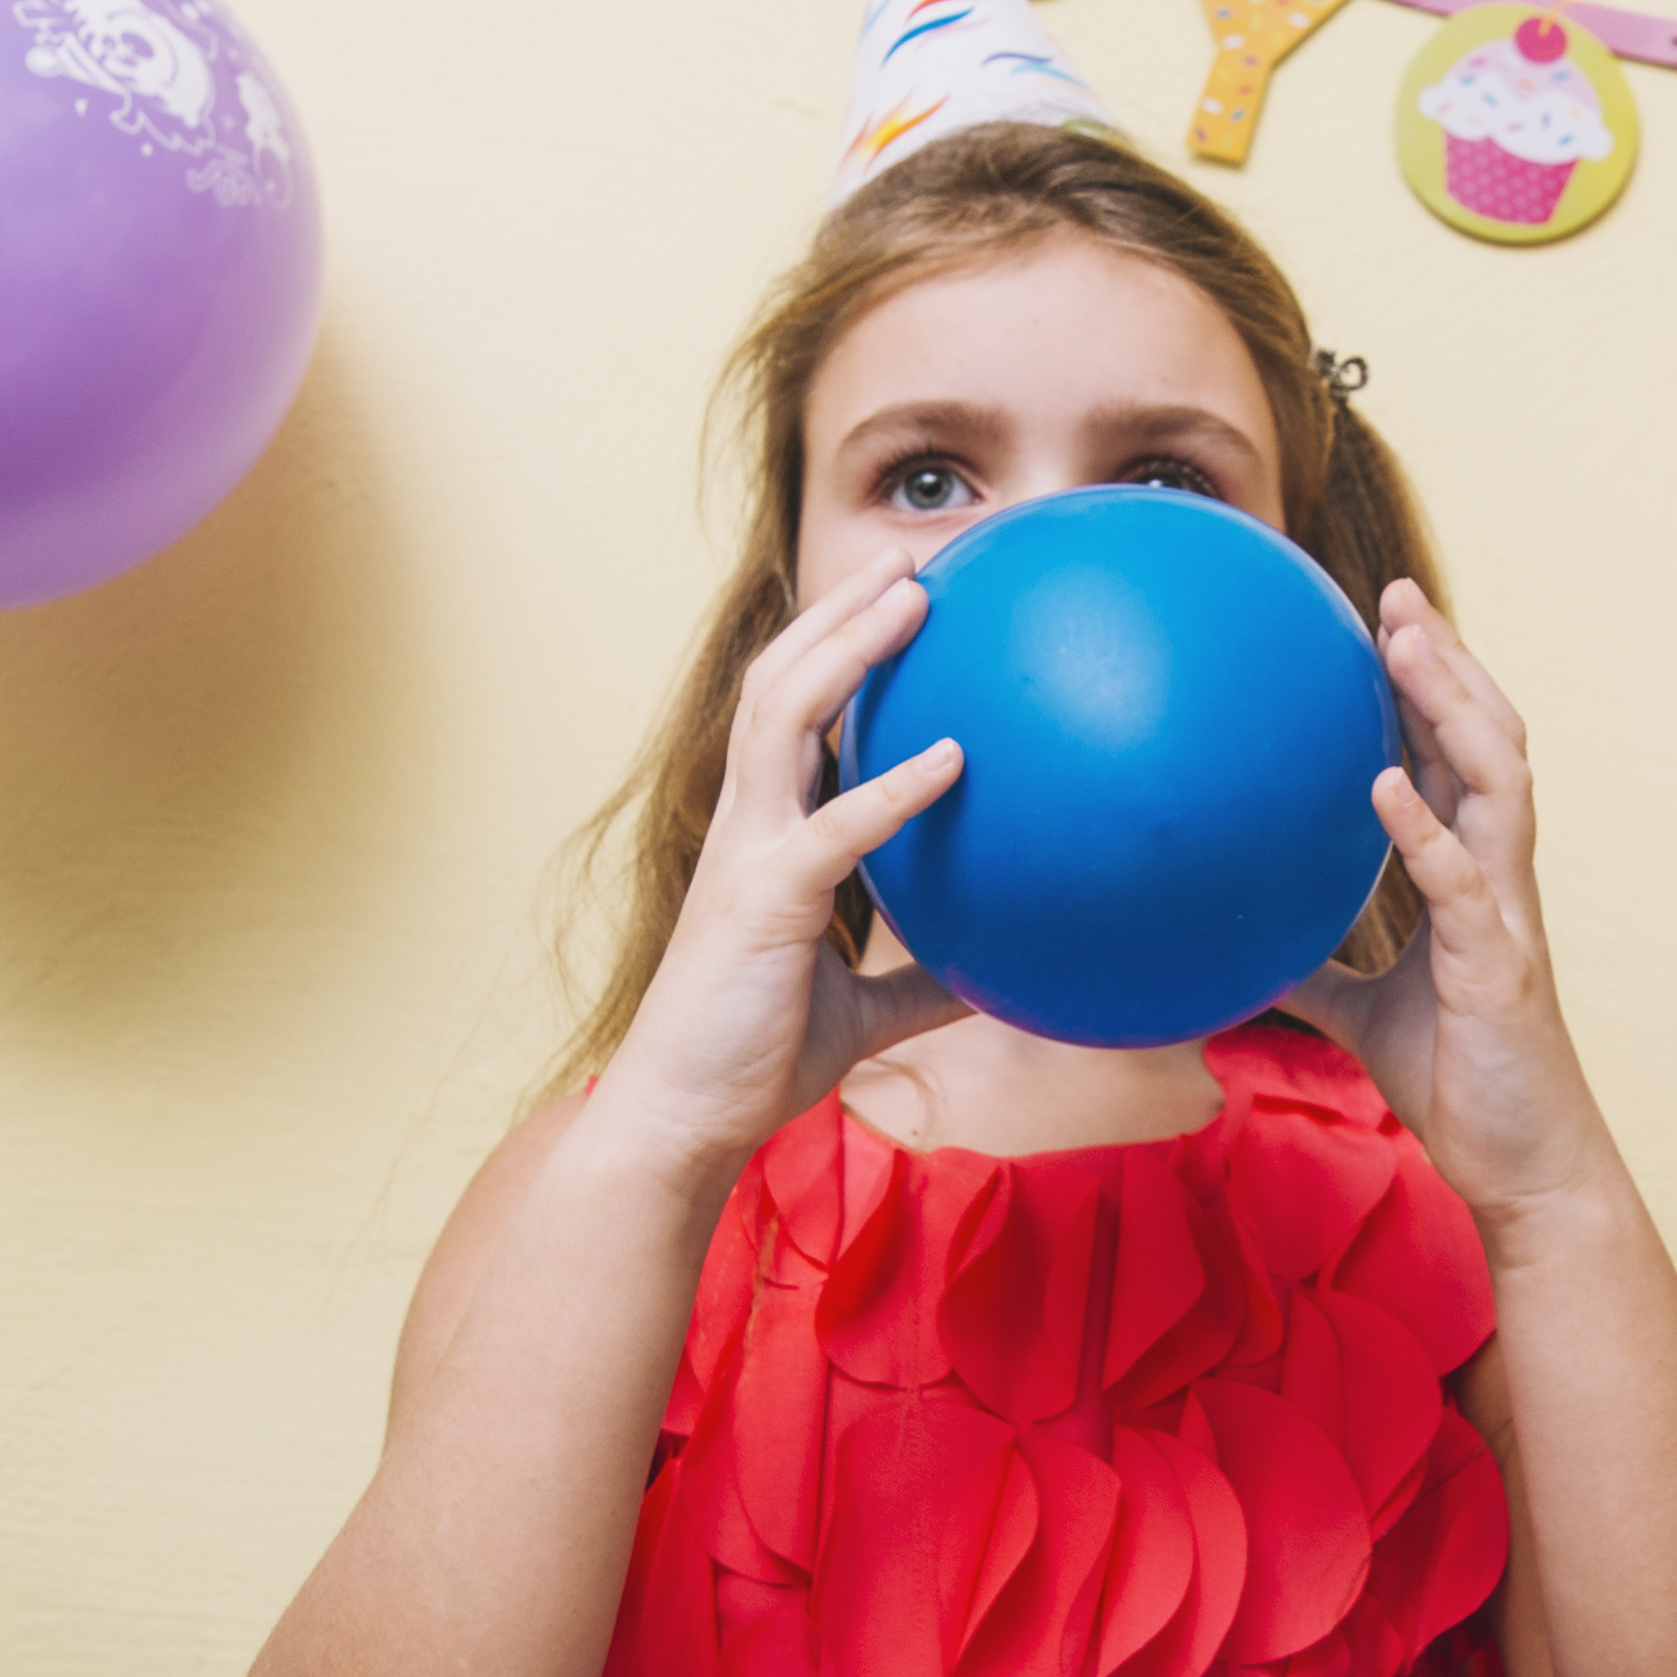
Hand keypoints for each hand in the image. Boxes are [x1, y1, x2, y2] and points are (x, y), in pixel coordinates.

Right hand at [584, 553, 964, 1178]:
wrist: (681, 1119)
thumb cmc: (755, 1058)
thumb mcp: (861, 1012)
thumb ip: (920, 981)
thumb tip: (995, 976)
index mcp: (765, 836)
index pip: (793, 714)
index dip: (835, 648)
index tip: (897, 598)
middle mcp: (748, 825)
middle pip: (781, 680)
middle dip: (840, 611)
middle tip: (912, 557)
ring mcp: (749, 854)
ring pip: (784, 715)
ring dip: (848, 648)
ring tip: (913, 597)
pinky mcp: (763, 901)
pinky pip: (836, 828)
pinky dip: (893, 787)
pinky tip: (954, 759)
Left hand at [1285, 582, 1629, 1240]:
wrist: (1523, 1165)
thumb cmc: (1459, 1082)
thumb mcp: (1363, 1013)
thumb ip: (1316, 968)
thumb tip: (1242, 947)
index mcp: (1472, 875)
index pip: (1454, 755)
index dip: (1428, 682)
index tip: (1386, 616)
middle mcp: (1498, 876)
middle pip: (1486, 739)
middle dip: (1446, 661)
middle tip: (1395, 593)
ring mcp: (1505, 914)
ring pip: (1496, 783)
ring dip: (1451, 710)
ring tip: (1405, 648)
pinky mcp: (1499, 966)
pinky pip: (1462, 882)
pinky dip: (1424, 830)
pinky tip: (1383, 788)